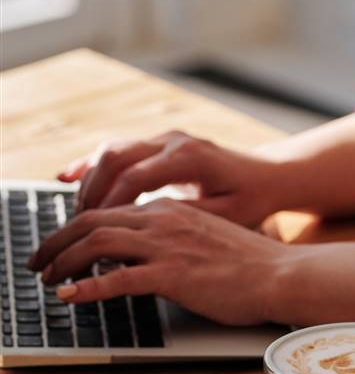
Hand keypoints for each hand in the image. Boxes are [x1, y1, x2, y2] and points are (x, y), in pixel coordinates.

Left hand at [29, 199, 296, 324]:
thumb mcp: (207, 238)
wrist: (282, 274)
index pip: (110, 211)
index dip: (77, 228)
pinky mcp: (173, 274)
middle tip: (39, 261)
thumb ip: (174, 239)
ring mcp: (168, 246)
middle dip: (56, 240)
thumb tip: (143, 258)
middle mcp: (164, 220)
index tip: (63, 246)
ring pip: (97, 243)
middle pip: (92, 220)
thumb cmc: (252, 263)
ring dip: (63, 261)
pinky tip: (70, 297)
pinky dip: (86, 287)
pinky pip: (117, 279)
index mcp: (172, 210)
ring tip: (48, 279)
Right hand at [59, 131, 283, 226]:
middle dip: (89, 192)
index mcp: (190, 158)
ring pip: (111, 150)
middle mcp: (174, 141)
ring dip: (88, 181)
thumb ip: (188, 220)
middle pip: (115, 157)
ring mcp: (166, 139)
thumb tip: (147, 234)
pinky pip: (118, 149)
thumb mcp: (227, 216)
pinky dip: (92, 165)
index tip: (91, 233)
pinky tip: (66, 180)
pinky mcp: (160, 144)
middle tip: (72, 227)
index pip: (136, 178)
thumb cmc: (251, 201)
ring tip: (73, 216)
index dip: (109, 205)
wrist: (268, 177)